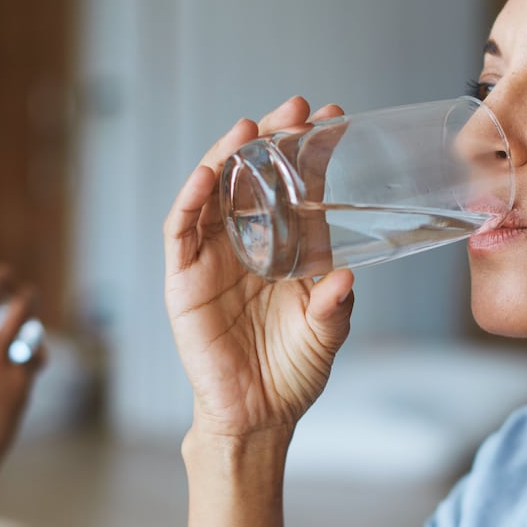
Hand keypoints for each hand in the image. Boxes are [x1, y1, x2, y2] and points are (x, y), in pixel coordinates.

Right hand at [164, 96, 355, 439]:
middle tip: (296, 108)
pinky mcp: (183, 279)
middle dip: (271, 139)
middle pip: (253, 177)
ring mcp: (212, 258)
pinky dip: (190, 199)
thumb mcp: (325, 335)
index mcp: (286, 248)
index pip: (297, 188)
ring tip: (248, 128)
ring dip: (226, 156)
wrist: (256, 418)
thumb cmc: (291, 373)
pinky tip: (205, 174)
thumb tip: (345, 278)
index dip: (312, 152)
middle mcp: (248, 243)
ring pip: (214, 193)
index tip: (334, 118)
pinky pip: (180, 231)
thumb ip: (335, 306)